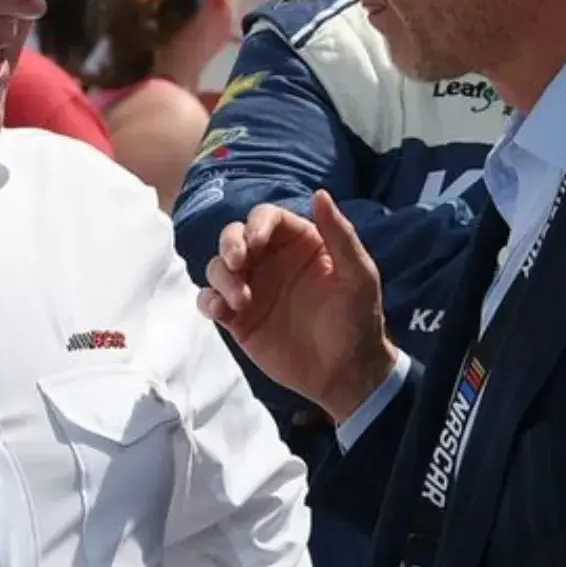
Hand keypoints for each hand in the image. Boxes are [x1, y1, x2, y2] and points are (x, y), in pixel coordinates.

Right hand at [199, 190, 398, 423]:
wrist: (346, 373)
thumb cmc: (358, 319)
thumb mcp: (358, 275)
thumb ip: (340, 235)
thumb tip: (319, 193)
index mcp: (299, 243)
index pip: (267, 218)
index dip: (256, 225)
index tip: (255, 243)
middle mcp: (270, 261)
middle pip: (235, 236)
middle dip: (229, 244)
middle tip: (237, 263)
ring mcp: (251, 289)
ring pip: (218, 267)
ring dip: (221, 276)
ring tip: (240, 300)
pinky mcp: (238, 319)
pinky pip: (210, 300)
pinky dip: (207, 301)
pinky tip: (220, 310)